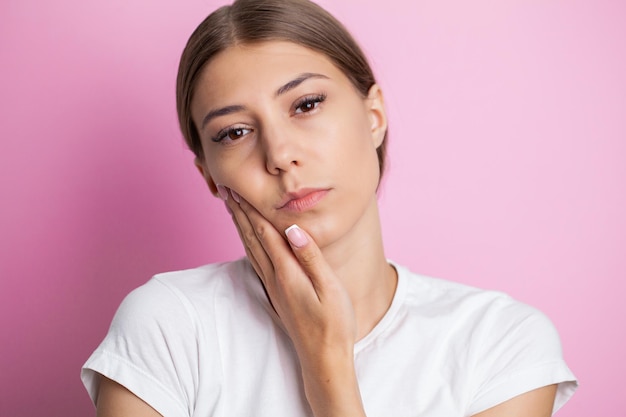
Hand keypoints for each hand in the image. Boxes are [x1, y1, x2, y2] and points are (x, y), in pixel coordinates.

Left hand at [221, 186, 365, 416]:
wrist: (324, 359)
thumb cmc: (334, 324)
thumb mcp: (330, 289)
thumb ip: (311, 257)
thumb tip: (293, 229)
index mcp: (288, 273)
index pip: (265, 233)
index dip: (250, 210)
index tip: (237, 190)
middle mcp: (275, 278)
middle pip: (252, 239)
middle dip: (239, 213)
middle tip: (226, 190)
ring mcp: (274, 288)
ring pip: (251, 250)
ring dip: (240, 227)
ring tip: (232, 209)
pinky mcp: (277, 295)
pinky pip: (256, 262)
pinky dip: (248, 245)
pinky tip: (248, 241)